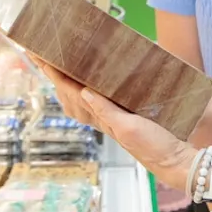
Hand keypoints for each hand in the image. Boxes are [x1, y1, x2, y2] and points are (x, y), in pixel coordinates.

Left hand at [30, 57, 197, 189]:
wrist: (171, 158)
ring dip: (64, 79)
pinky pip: (94, 98)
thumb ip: (106, 111)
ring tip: (54, 64)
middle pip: (68, 90)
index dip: (54, 73)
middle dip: (53, 72)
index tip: (39, 56)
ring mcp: (109, 117)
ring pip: (77, 95)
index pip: (70, 89)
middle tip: (40, 52)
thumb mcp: (128, 127)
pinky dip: (82, 87)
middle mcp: (101, 116)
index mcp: (100, 116)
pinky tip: (84, 82)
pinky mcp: (121, 115)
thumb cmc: (152, 145)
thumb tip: (84, 91)